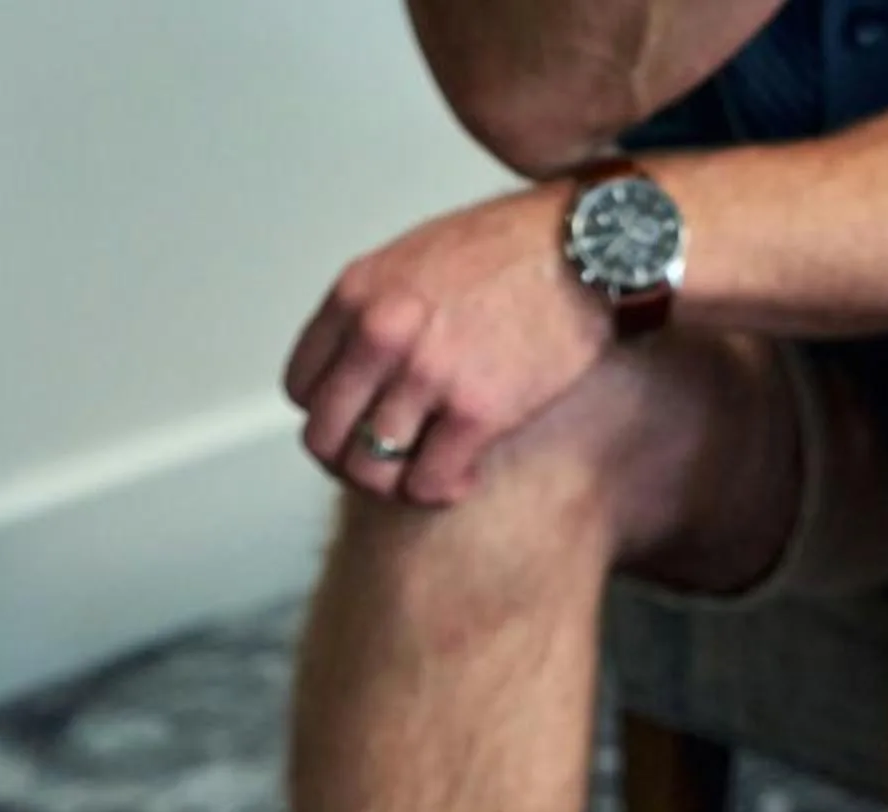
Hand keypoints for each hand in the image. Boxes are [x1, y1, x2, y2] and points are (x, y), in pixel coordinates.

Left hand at [283, 187, 611, 505]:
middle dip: (352, 463)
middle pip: (325, 439)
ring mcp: (426, 374)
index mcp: (357, 294)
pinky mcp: (476, 411)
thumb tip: (355, 369)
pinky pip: (428, 483)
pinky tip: (465, 474)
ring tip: (428, 471)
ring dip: (397, 484)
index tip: (360, 425)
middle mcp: (380, 333)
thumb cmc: (509, 252)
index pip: (301, 387)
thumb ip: (375, 310)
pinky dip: (442, 490)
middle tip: (389, 466)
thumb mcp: (416, 258)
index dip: (330, 417)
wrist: (586, 246)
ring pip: (371, 470)